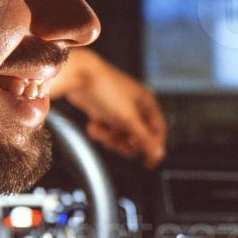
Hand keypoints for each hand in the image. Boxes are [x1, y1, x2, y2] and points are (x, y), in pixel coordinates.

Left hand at [48, 48, 166, 167]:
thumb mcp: (128, 119)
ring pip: (120, 137)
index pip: (158, 131)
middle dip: (125, 143)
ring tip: (103, 130)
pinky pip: (106, 130)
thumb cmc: (106, 89)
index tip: (148, 163)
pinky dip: (99, 130)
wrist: (79, 74)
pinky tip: (94, 124)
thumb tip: (158, 154)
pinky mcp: (103, 111)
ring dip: (110, 138)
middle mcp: (134, 106)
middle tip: (118, 144)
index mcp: (147, 103)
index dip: (154, 147)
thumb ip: (145, 139)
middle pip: (137, 138)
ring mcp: (118, 110)